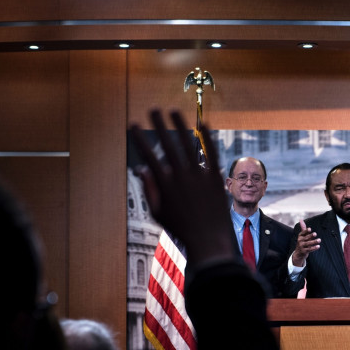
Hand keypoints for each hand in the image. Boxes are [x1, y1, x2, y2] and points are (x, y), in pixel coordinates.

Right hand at [129, 109, 233, 265]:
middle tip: (152, 109)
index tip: (134, 125)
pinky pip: (212, 153)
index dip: (140, 139)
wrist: (209, 240)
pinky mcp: (215, 178)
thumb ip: (149, 190)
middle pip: (167, 145)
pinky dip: (207, 138)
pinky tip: (203, 123)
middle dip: (158, 125)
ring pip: (188, 144)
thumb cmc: (181, 229)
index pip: (149, 156)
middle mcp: (181, 177)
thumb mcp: (159, 213)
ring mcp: (200, 176)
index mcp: (165, 185)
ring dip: (180, 125)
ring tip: (173, 110)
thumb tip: (142, 169)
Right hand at [291, 220, 320, 266]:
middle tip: (315, 233)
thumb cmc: (302, 242)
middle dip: (310, 236)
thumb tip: (301, 219)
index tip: (310, 229)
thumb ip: (303, 228)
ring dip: (314, 241)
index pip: (302, 233)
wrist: (298, 254)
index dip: (306, 231)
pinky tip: (318, 246)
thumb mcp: (302, 235)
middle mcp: (300, 241)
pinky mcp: (304, 251)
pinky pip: (310, 249)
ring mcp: (302, 246)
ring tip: (319, 240)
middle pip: (306, 238)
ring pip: (308, 243)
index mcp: (300, 236)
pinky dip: (314, 248)